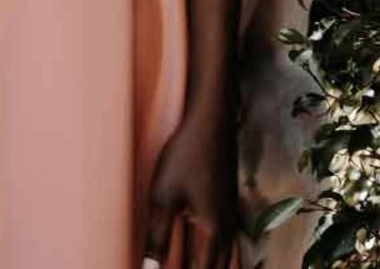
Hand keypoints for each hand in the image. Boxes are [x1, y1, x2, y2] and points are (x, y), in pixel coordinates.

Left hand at [143, 109, 239, 268]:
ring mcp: (230, 221)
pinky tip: (198, 254)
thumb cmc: (185, 156)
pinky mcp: (226, 210)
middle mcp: (227, 232)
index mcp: (212, 233)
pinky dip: (210, 257)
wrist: (211, 125)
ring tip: (183, 264)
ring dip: (204, 266)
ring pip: (223, 260)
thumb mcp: (164, 197)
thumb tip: (150, 268)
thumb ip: (158, 237)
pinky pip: (224, 246)